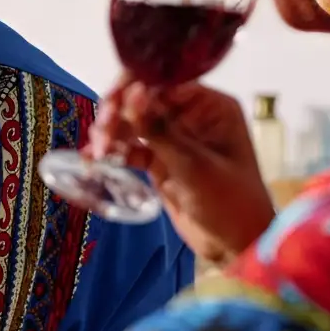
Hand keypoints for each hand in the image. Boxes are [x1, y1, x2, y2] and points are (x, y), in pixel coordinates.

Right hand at [85, 75, 274, 266]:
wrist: (236, 249)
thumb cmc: (231, 203)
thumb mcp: (194, 165)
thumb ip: (160, 129)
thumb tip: (132, 91)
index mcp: (210, 106)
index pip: (164, 82)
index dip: (133, 85)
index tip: (110, 100)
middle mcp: (190, 116)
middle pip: (142, 100)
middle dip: (118, 113)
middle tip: (101, 132)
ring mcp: (173, 138)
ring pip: (132, 123)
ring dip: (111, 133)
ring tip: (98, 151)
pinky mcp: (160, 161)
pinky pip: (130, 148)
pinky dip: (113, 152)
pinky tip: (93, 159)